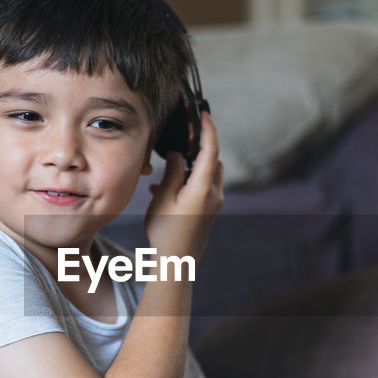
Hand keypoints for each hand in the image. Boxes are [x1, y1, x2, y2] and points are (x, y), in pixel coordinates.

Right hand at [144, 110, 222, 262]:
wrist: (176, 262)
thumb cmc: (167, 231)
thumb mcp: (164, 197)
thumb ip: (172, 171)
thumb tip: (175, 153)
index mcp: (204, 186)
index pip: (210, 150)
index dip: (208, 129)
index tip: (204, 114)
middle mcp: (214, 193)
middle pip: (213, 161)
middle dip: (200, 147)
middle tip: (183, 137)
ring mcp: (213, 204)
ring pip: (208, 175)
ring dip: (192, 166)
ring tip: (167, 167)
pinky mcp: (208, 213)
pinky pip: (202, 188)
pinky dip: (189, 181)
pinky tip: (163, 188)